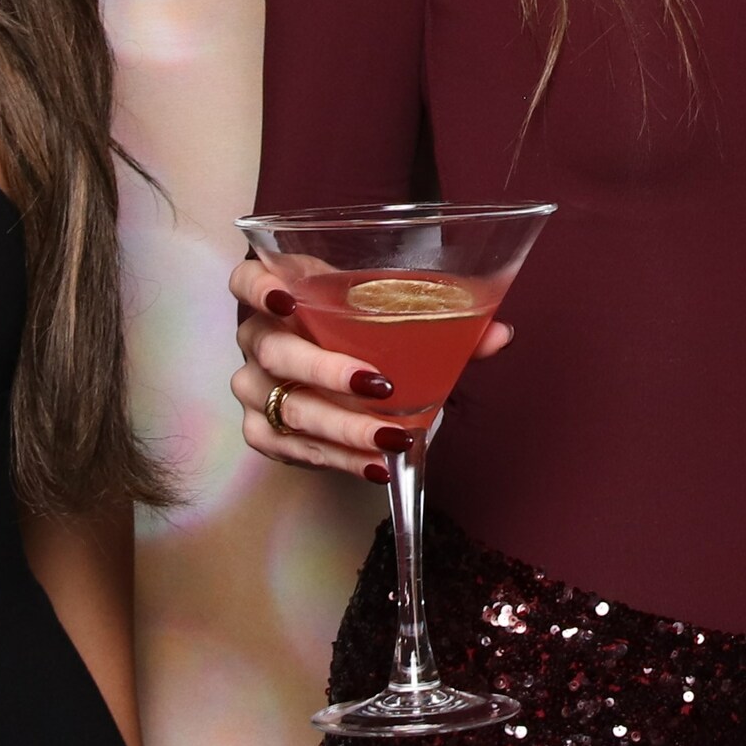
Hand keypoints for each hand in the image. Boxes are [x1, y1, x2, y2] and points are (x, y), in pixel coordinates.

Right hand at [227, 255, 509, 481]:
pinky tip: (375, 465)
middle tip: (381, 384)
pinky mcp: (260, 430)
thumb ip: (441, 320)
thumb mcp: (388, 314)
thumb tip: (500, 334)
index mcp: (282, 294)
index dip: (258, 289)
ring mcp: (252, 388)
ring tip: (392, 437)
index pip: (245, 280)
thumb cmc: (357, 329)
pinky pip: (290, 448)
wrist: (330, 371)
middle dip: (329, 372)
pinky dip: (337, 458)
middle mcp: (256, 338)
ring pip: (286, 409)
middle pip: (276, 353)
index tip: (289, 301)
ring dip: (342, 426)